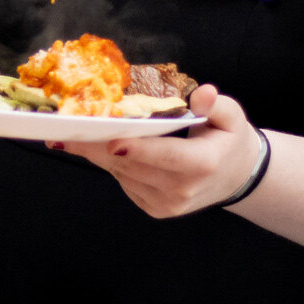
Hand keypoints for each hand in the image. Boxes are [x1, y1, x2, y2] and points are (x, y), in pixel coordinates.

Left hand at [50, 84, 267, 217]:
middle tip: (67, 129)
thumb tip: (202, 94)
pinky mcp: (154, 209)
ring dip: (97, 154)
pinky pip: (124, 182)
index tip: (110, 139)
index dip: (138, 148)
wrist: (236, 178)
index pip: (166, 156)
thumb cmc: (229, 140)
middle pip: (132, 165)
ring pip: (122, 175)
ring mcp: (166, 204)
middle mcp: (181, 190)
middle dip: (97, 146)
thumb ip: (215, 105)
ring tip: (71, 134)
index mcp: (202, 164)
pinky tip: (97, 147)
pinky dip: (110, 163)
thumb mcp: (231, 117)